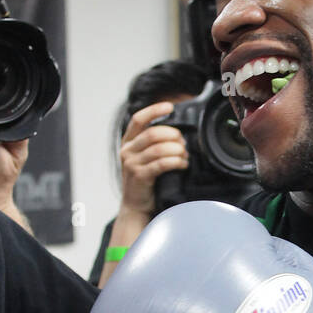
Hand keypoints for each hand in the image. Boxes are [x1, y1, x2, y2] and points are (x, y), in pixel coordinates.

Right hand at [118, 102, 188, 219]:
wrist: (135, 206)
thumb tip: (178, 134)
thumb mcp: (143, 158)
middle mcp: (127, 151)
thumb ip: (153, 144)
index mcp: (128, 142)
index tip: (170, 106)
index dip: (154, 110)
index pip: (138, 119)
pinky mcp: (140, 176)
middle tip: (184, 143)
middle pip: (153, 133)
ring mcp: (132, 164)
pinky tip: (182, 164)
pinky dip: (176, 162)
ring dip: (177, 150)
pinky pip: (161, 164)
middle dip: (173, 135)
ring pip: (159, 148)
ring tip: (185, 155)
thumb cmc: (144, 180)